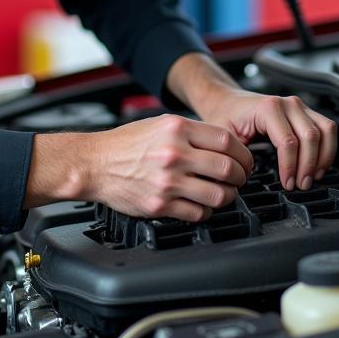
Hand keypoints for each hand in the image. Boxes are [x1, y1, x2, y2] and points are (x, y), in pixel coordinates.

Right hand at [26, 115, 253, 221]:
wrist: (93, 164)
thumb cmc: (125, 144)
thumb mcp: (160, 124)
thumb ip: (191, 132)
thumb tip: (224, 145)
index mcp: (177, 129)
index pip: (227, 140)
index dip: (243, 153)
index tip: (244, 160)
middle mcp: (174, 154)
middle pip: (227, 168)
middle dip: (241, 176)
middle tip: (239, 178)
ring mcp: (168, 181)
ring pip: (218, 195)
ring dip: (227, 196)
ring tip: (224, 193)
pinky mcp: (160, 205)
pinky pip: (198, 213)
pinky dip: (206, 212)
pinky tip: (201, 205)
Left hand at [167, 53, 337, 191]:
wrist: (228, 102)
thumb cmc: (226, 118)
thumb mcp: (224, 136)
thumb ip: (235, 154)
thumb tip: (250, 174)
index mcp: (268, 108)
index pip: (288, 141)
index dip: (290, 166)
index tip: (287, 184)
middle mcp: (288, 103)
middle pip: (310, 137)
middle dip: (308, 166)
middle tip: (300, 185)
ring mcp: (299, 106)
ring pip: (325, 131)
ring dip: (322, 158)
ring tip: (311, 178)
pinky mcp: (306, 112)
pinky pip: (327, 128)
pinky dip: (328, 148)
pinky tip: (319, 166)